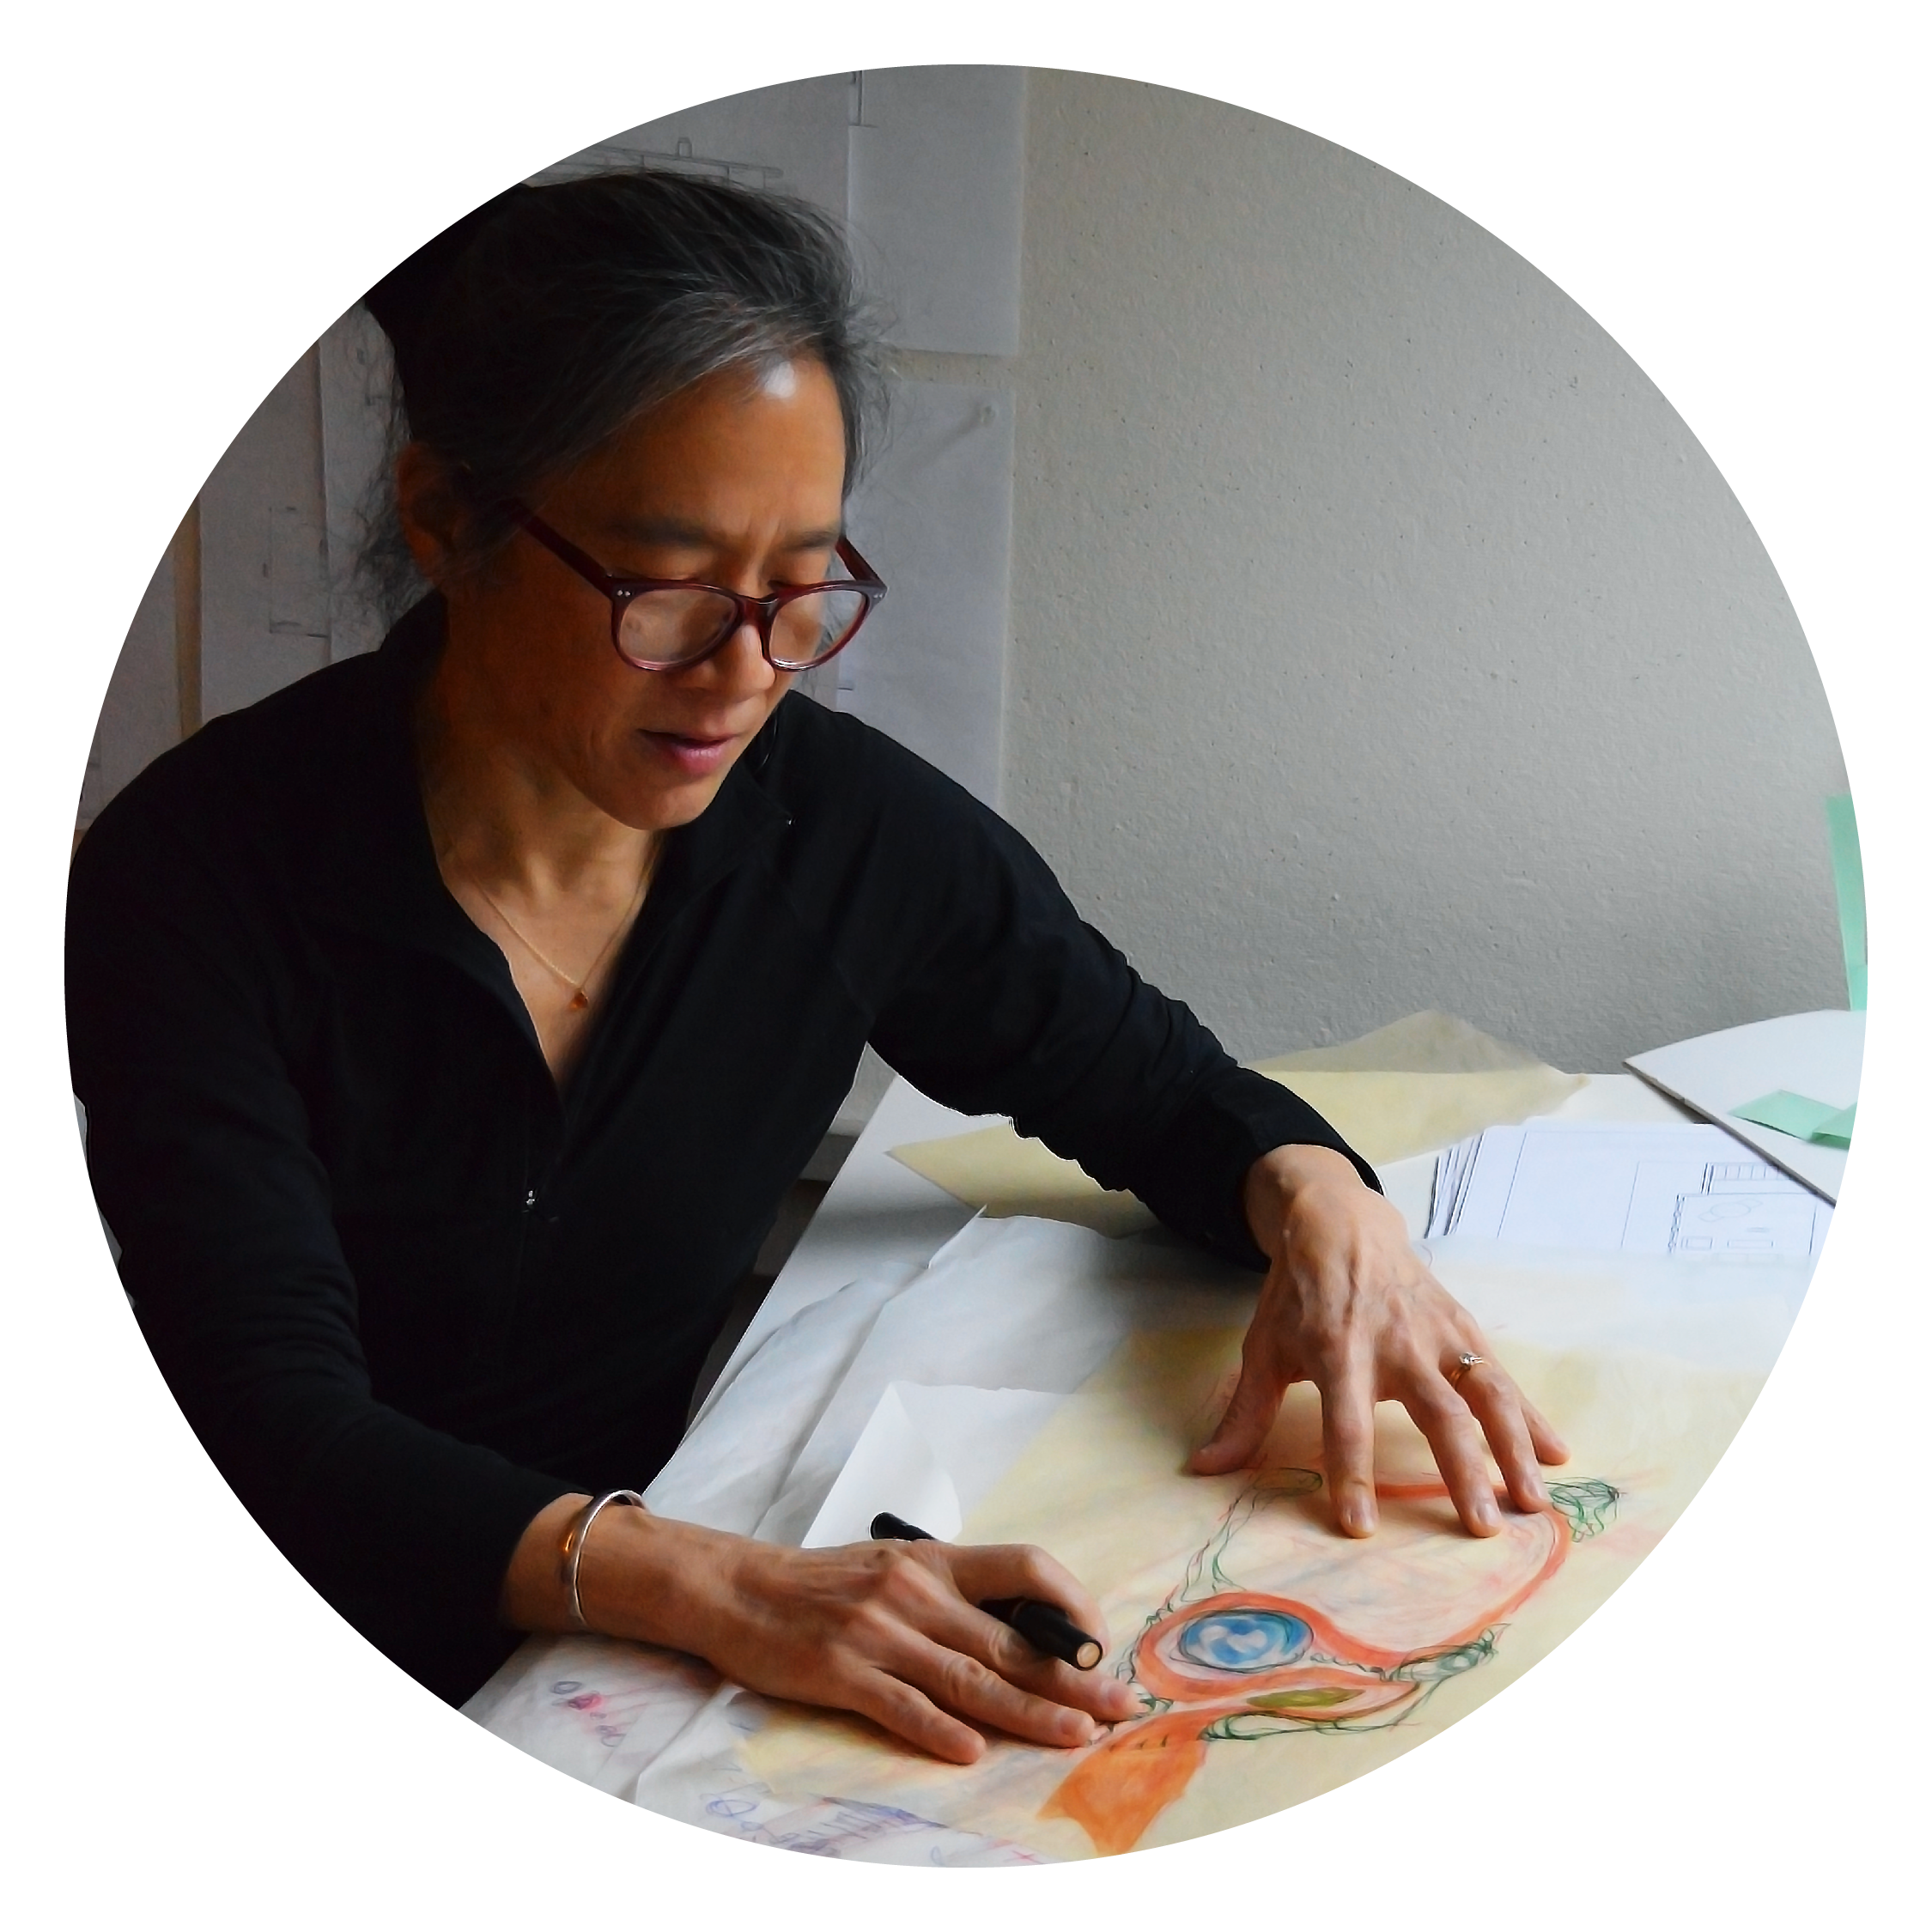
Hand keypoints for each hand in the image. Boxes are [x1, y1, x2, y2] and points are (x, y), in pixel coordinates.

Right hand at [506, 1501, 1139, 1763]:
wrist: (738, 1587)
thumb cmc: (825, 1584)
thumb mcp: (897, 1568)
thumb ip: (956, 1594)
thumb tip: (1028, 1630)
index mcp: (935, 1561)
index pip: (1025, 1567)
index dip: (1071, 1606)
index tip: (1100, 1644)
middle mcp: (916, 1592)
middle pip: (1010, 1636)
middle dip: (1072, 1676)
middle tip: (1118, 1705)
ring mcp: (879, 1634)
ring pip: (970, 1676)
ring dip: (1027, 1712)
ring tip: (1074, 1736)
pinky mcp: (842, 1672)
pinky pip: (901, 1705)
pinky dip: (939, 1730)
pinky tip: (973, 1752)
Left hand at [1189, 1144, 1568, 1536]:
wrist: (1339, 1222)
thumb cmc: (1297, 1295)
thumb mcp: (1262, 1347)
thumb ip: (1244, 1414)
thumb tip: (1203, 1469)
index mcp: (1336, 1349)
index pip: (1345, 1421)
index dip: (1350, 1472)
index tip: (1359, 1526)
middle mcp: (1394, 1342)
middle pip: (1435, 1412)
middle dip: (1460, 1470)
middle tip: (1479, 1527)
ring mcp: (1436, 1334)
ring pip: (1484, 1392)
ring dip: (1512, 1447)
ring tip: (1531, 1502)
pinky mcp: (1462, 1328)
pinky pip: (1501, 1375)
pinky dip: (1531, 1415)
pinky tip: (1557, 1454)